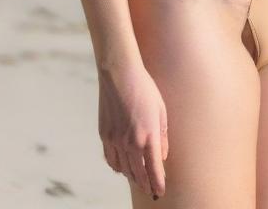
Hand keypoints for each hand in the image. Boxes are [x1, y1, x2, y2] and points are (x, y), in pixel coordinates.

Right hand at [98, 62, 168, 198]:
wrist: (119, 75)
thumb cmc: (145, 89)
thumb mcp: (161, 110)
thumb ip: (162, 136)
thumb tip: (162, 156)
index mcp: (148, 136)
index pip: (153, 169)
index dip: (157, 183)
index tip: (160, 192)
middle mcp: (130, 142)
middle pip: (138, 173)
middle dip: (145, 184)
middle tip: (151, 190)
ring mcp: (115, 140)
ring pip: (123, 169)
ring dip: (132, 176)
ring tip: (139, 179)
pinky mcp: (104, 135)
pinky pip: (111, 159)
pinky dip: (118, 167)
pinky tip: (123, 167)